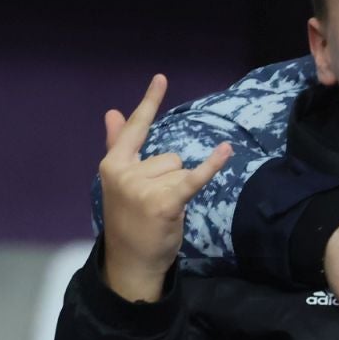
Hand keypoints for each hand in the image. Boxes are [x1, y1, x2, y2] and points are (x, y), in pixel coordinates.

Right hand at [97, 74, 231, 302]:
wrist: (131, 261)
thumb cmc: (129, 219)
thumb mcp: (120, 181)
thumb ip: (118, 146)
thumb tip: (112, 112)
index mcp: (113, 165)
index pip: (134, 129)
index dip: (149, 103)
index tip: (161, 78)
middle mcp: (126, 173)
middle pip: (170, 156)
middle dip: (169, 178)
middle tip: (155, 203)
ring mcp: (144, 188)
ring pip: (181, 170)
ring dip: (178, 189)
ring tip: (163, 211)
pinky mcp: (165, 203)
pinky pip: (193, 178)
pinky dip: (211, 166)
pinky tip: (225, 150)